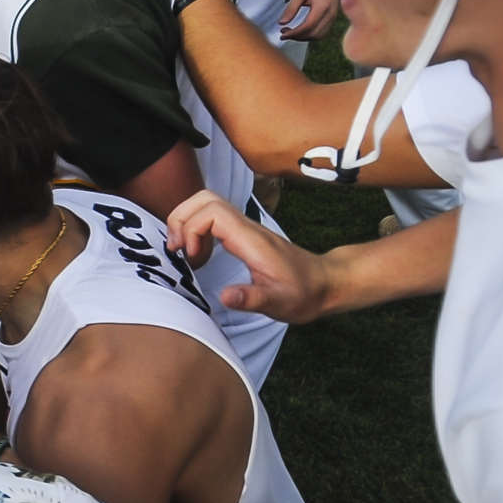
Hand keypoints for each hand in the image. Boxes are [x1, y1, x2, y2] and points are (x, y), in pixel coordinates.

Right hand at [167, 190, 330, 321]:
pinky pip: (212, 218)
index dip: (192, 229)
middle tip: (176, 248)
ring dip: (186, 221)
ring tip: (182, 250)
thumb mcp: (281, 303)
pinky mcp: (243, 234)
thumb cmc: (304, 293)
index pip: (213, 212)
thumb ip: (253, 298)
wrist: (326, 283)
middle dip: (181, 218)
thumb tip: (225, 296)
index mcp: (251, 240)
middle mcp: (246, 228)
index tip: (190, 256)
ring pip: (206, 204)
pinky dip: (195, 229)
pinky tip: (197, 253)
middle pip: (205, 199)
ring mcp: (244, 229)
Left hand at [279, 0, 342, 40]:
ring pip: (318, 36)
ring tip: (290, 32)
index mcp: (323, 7)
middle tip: (284, 34)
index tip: (282, 34)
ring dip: (303, 37)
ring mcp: (333, 17)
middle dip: (297, 37)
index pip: (308, 26)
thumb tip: (281, 23)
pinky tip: (300, 30)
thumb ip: (291, 8)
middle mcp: (330, 14)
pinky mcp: (332, 18)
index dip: (295, 33)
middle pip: (314, 34)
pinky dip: (310, 34)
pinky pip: (321, 32)